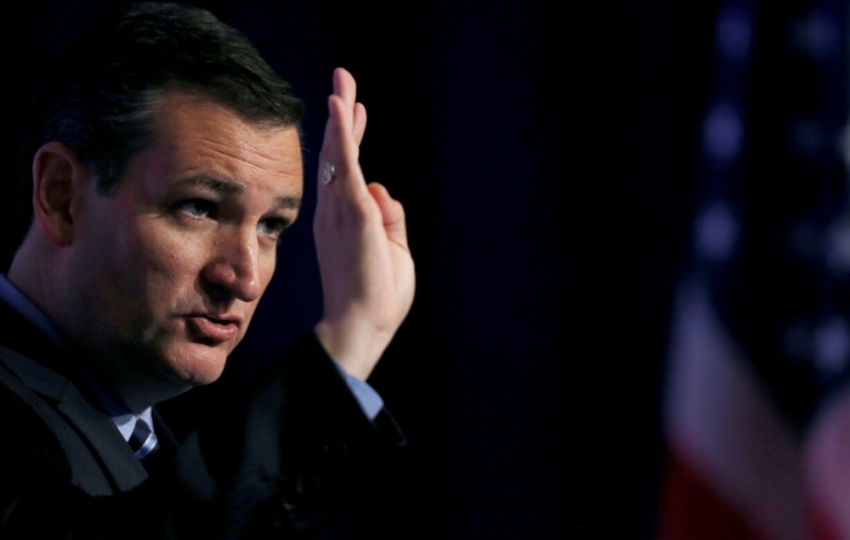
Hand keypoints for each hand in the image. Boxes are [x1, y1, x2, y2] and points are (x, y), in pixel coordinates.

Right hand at [313, 68, 414, 380]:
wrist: (360, 327)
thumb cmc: (376, 296)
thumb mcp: (394, 250)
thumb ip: (389, 216)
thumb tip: (381, 187)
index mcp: (344, 221)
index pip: (346, 171)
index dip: (350, 138)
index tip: (354, 110)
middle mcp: (335, 211)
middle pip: (338, 155)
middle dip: (342, 118)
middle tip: (343, 81)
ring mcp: (340, 211)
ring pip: (339, 154)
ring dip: (341, 117)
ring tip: (342, 82)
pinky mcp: (352, 214)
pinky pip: (345, 167)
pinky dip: (343, 136)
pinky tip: (341, 108)